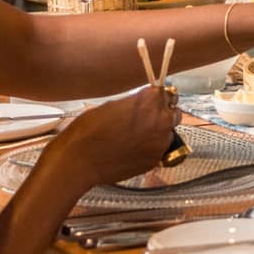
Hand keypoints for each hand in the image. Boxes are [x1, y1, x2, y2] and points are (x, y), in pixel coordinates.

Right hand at [54, 86, 178, 187]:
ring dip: (158, 133)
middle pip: (173, 113)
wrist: (80, 160)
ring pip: (168, 133)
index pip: (167, 93)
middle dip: (162, 114)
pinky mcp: (155, 161)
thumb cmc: (89, 128)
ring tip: (135, 138)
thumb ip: (136, 102)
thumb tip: (145, 104)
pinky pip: (159, 151)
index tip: (151, 101)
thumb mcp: (113, 105)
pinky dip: (150, 149)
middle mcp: (162, 120)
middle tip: (145, 119)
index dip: (158, 98)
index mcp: (152, 100)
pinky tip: (132, 150)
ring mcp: (161, 143)